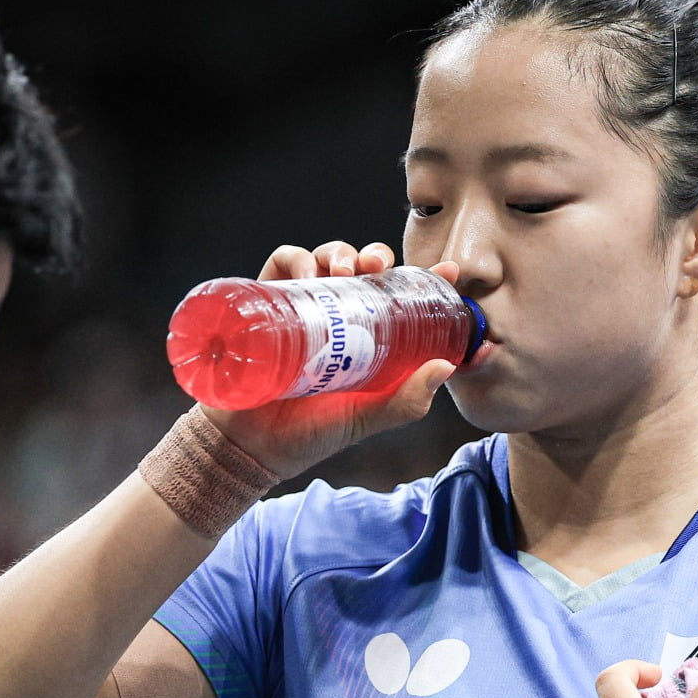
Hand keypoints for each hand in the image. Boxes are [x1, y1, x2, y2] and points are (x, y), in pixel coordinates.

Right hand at [200, 241, 458, 479]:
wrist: (248, 446)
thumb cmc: (309, 433)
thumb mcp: (367, 416)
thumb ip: (408, 400)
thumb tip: (448, 367)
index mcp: (367, 338)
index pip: (399, 298)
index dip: (425, 280)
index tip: (449, 271)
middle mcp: (337, 318)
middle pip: (362, 269)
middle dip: (374, 255)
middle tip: (378, 266)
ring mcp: (302, 308)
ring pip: (325, 259)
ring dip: (338, 251)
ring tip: (343, 270)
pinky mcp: (268, 305)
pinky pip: (282, 264)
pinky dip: (296, 258)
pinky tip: (307, 274)